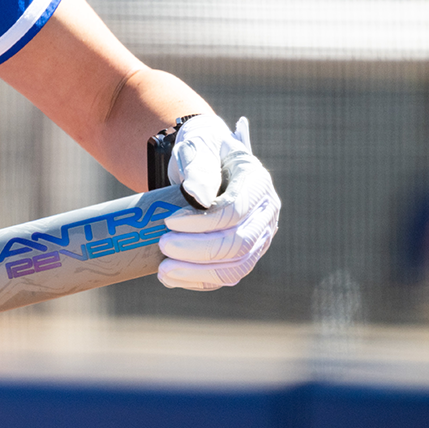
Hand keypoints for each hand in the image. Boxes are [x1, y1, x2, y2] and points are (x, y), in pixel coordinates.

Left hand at [158, 116, 279, 290]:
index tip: (169, 221)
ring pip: (236, 267)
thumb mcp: (196, 147)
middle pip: (239, 243)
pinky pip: (227, 276)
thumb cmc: (199, 150)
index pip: (236, 210)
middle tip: (163, 245)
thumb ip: (199, 167)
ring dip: (198, 272)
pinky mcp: (244, 255)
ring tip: (163, 271)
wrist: (200, 163)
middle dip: (198, 250)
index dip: (202, 221)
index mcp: (257, 183)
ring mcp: (258, 237)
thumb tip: (198, 196)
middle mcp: (265, 213)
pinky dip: (199, 280)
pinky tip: (171, 278)